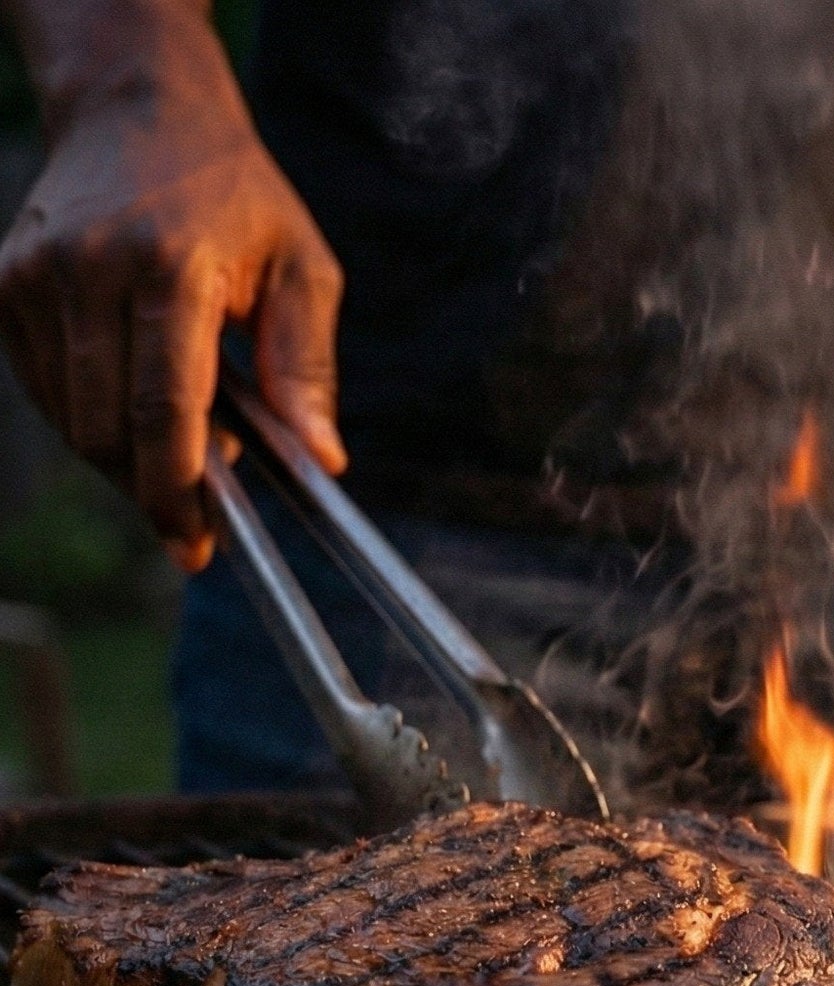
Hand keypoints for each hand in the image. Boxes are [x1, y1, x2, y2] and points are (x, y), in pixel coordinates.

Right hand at [0, 52, 344, 570]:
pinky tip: (138, 407)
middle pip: (111, 429)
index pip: (166, 409)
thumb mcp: (303, 267)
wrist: (138, 110)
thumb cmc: (237, 197)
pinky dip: (94, 423)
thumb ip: (307, 367)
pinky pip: (46, 394)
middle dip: (158, 486)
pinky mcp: (4, 287)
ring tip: (185, 440)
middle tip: (208, 501)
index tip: (196, 548)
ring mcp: (34, 278)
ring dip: (127, 459)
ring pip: (73, 423)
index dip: (179, 491)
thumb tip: (323, 461)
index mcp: (171, 268)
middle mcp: (88, 271)